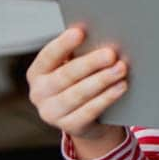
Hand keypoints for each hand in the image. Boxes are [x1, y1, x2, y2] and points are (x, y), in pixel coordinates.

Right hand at [26, 26, 128, 153]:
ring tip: (120, 68)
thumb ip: (80, 52)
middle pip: (66, 75)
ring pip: (78, 94)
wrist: (85, 116)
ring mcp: (52, 113)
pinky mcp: (69, 127)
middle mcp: (39, 93)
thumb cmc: (80, 80)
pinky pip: (89, 111)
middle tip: (111, 53)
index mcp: (38, 72)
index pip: (48, 56)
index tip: (80, 32)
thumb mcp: (74, 65)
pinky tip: (121, 86)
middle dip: (90, 63)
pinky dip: (107, 98)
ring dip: (102, 80)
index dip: (63, 44)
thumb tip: (101, 36)